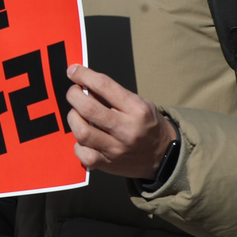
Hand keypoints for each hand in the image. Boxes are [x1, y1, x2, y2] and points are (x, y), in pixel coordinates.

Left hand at [65, 64, 176, 179]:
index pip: (104, 86)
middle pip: (88, 109)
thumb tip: (83, 83)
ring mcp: (117, 149)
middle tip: (74, 92)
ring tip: (76, 114)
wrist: (164, 156)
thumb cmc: (147, 124)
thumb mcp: (140, 103)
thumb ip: (114, 94)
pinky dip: (78, 145)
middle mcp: (127, 130)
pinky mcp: (109, 165)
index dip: (83, 75)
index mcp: (137, 110)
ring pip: (82, 132)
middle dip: (74, 95)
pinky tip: (84, 139)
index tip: (73, 71)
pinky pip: (84, 155)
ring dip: (73, 118)